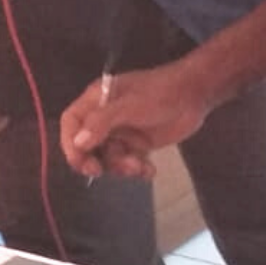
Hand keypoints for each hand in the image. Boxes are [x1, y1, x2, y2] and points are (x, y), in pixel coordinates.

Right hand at [60, 62, 211, 180]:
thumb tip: (77, 143)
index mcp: (97, 100)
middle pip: (87, 145)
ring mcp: (123, 131)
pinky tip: (150, 170)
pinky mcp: (139, 144)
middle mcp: (106, 117)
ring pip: (109, 156)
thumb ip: (102, 123)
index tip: (79, 162)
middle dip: (95, 160)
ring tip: (139, 166)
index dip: (70, 143)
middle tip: (101, 171)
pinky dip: (137, 169)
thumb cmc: (161, 93)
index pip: (72, 122)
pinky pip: (129, 162)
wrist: (196, 95)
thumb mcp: (130, 105)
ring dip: (121, 166)